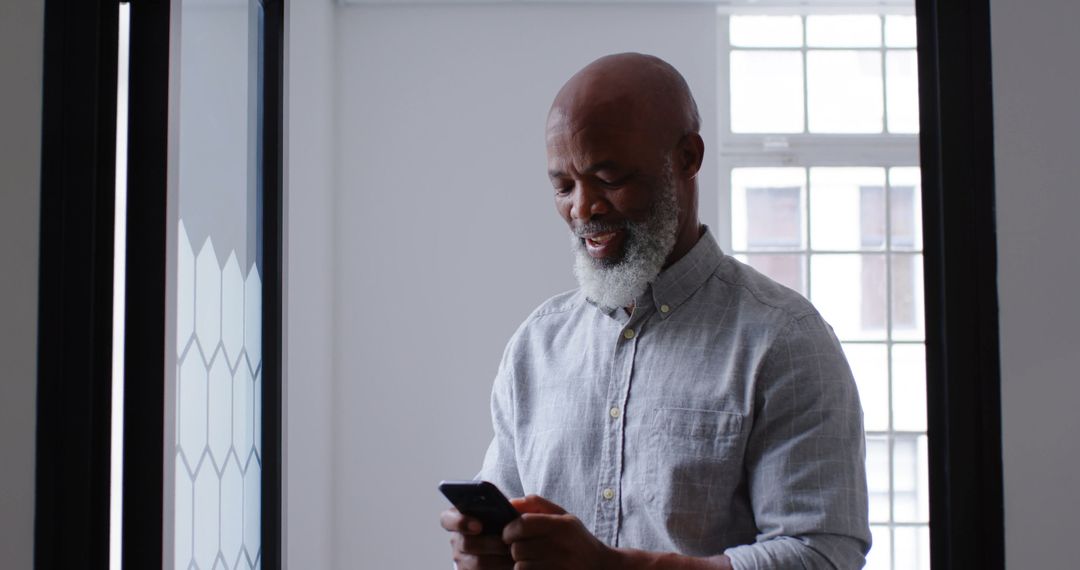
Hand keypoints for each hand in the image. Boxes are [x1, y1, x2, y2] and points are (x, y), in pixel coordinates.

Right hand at [440, 507, 513, 569]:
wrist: (508, 542)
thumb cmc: (503, 521)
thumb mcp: (502, 508)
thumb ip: (502, 503)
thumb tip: (511, 504)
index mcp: (458, 518)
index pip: (448, 519)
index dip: (460, 522)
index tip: (478, 526)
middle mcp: (457, 539)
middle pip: (467, 543)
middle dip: (490, 544)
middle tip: (507, 543)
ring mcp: (461, 558)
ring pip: (477, 562)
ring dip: (498, 559)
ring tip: (514, 555)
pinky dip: (498, 569)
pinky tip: (510, 565)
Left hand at [502, 495, 617, 569]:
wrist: (602, 567)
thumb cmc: (576, 540)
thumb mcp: (563, 516)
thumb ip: (537, 504)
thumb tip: (510, 503)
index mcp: (563, 526)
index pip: (523, 524)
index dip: (509, 530)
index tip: (509, 535)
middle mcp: (562, 546)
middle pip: (518, 548)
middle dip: (515, 549)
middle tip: (523, 550)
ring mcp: (561, 567)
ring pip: (521, 567)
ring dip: (521, 565)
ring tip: (532, 562)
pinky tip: (537, 569)